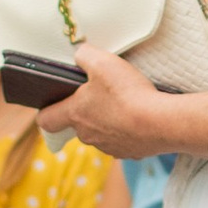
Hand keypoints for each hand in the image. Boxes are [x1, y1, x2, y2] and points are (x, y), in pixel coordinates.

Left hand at [46, 42, 175, 159]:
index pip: (46, 120)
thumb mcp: (101, 62)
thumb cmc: (127, 93)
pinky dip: (128, 130)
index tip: (52, 105)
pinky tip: (139, 117)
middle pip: (77, 125)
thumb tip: (80, 54)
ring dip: (108, 121)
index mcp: (75, 115)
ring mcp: (108, 147)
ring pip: (101, 133)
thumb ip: (84, 55)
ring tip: (124, 104)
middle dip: (85, 111)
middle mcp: (88, 135)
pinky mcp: (130, 152)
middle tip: (100, 94)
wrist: (160, 122)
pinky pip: (123, 140)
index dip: (46, 112)